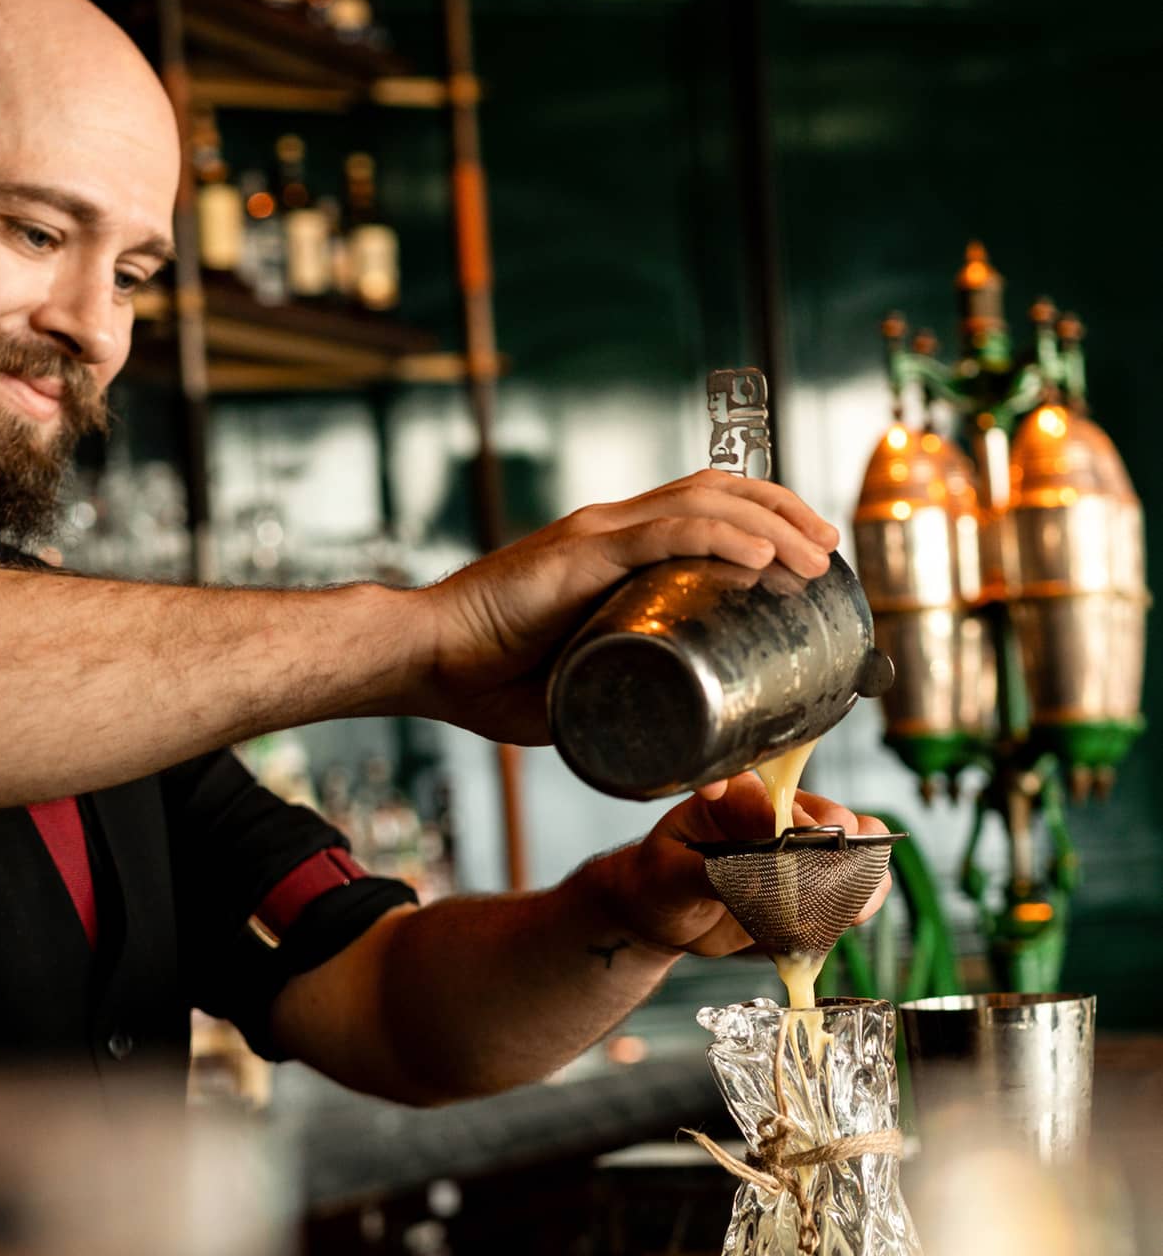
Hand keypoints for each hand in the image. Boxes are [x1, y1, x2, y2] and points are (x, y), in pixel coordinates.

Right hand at [410, 469, 837, 743]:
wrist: (427, 659)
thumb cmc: (492, 678)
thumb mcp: (583, 692)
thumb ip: (628, 709)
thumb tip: (686, 763)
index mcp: (614, 551)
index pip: (704, 508)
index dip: (764, 520)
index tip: (807, 554)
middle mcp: (611, 529)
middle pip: (718, 492)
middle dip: (783, 512)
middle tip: (827, 549)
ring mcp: (596, 537)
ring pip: (703, 505)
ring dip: (769, 526)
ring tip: (812, 556)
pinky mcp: (580, 555)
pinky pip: (663, 535)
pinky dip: (718, 540)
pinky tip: (759, 558)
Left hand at [602, 774, 892, 956]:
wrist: (662, 917)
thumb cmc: (657, 883)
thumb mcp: (668, 875)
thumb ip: (707, 873)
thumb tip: (749, 877)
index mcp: (732, 796)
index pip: (771, 797)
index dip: (791, 818)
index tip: (798, 838)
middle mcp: (772, 813)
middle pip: (826, 815)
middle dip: (838, 842)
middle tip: (835, 871)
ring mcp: (797, 847)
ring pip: (852, 844)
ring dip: (861, 871)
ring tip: (851, 902)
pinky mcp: (811, 882)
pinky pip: (852, 884)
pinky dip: (860, 899)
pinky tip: (850, 916)